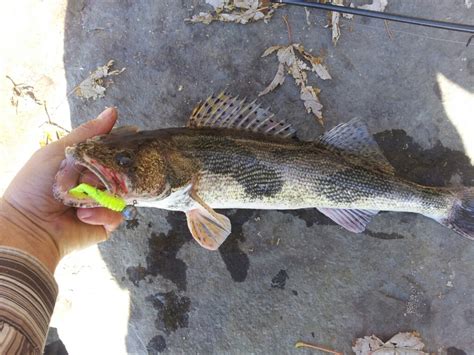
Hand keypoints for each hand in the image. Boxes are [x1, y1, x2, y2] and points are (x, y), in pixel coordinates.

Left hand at [0, 108, 122, 271]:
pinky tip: (82, 215)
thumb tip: (112, 112)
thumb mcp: (58, 152)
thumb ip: (86, 134)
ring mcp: (102, 203)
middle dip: (107, 173)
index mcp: (85, 165)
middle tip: (88, 178)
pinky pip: (117, 214)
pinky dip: (100, 214)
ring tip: (79, 200)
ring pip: (121, 193)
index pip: (111, 152)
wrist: (28, 226)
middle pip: (120, 171)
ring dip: (100, 195)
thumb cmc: (34, 187)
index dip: (119, 147)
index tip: (127, 143)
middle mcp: (96, 183)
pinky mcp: (106, 223)